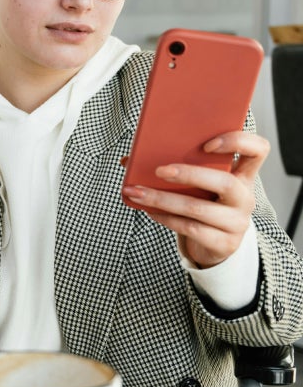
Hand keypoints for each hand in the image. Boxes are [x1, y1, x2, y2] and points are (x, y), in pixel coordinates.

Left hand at [121, 131, 269, 267]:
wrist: (213, 244)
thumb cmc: (201, 203)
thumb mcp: (196, 184)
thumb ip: (174, 165)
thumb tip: (128, 160)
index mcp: (242, 174)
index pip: (258, 150)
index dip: (238, 142)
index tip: (207, 144)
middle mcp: (245, 197)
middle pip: (225, 182)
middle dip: (189, 174)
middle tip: (159, 170)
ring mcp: (237, 222)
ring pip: (199, 209)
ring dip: (162, 199)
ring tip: (136, 192)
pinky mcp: (224, 243)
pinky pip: (191, 229)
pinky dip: (165, 218)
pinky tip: (148, 210)